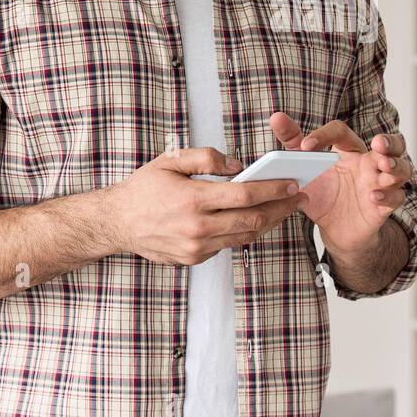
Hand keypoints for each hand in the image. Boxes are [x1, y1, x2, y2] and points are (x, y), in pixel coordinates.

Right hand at [104, 147, 307, 265]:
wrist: (117, 222)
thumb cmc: (144, 188)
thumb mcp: (171, 160)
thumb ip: (207, 158)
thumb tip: (239, 165)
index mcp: (193, 200)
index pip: (245, 195)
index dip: (274, 189)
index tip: (292, 183)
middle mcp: (198, 228)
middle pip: (252, 220)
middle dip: (280, 208)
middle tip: (298, 197)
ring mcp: (196, 248)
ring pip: (244, 236)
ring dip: (268, 222)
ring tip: (284, 208)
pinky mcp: (194, 259)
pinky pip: (227, 245)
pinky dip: (244, 232)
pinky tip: (254, 219)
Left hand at [268, 113, 413, 255]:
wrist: (336, 230)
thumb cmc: (325, 194)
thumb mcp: (306, 170)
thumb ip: (293, 143)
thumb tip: (276, 117)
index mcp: (348, 151)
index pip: (341, 132)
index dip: (323, 135)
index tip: (305, 147)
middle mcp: (368, 163)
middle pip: (391, 144)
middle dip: (389, 142)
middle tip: (378, 143)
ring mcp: (379, 183)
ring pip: (401, 168)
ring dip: (395, 165)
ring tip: (383, 166)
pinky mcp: (385, 205)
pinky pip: (396, 197)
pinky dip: (387, 195)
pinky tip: (373, 196)